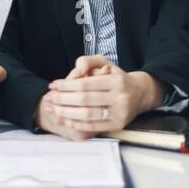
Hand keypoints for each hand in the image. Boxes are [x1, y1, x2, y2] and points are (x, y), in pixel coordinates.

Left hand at [36, 55, 160, 138]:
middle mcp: (120, 98)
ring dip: (66, 113)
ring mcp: (119, 114)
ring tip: (52, 109)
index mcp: (116, 81)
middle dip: (63, 100)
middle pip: (84, 100)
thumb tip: (76, 71)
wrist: (139, 94)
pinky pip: (92, 126)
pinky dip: (75, 124)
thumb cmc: (116, 77)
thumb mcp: (105, 62)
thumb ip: (87, 61)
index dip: (66, 85)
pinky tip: (62, 120)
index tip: (53, 85)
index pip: (85, 84)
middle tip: (49, 98)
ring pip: (87, 115)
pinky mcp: (117, 125)